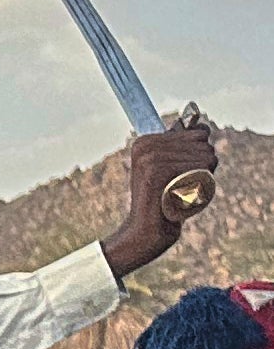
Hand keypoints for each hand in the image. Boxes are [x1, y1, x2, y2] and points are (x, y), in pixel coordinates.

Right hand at [105, 119, 222, 278]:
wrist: (146, 231)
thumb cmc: (164, 201)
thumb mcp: (171, 167)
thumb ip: (180, 142)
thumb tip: (196, 117)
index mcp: (145, 141)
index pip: (197, 131)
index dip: (199, 153)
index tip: (179, 173)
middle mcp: (144, 146)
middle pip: (203, 140)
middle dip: (204, 163)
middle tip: (181, 184)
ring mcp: (149, 159)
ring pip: (206, 154)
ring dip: (203, 175)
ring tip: (181, 191)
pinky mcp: (156, 172)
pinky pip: (200, 166)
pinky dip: (201, 181)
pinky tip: (183, 194)